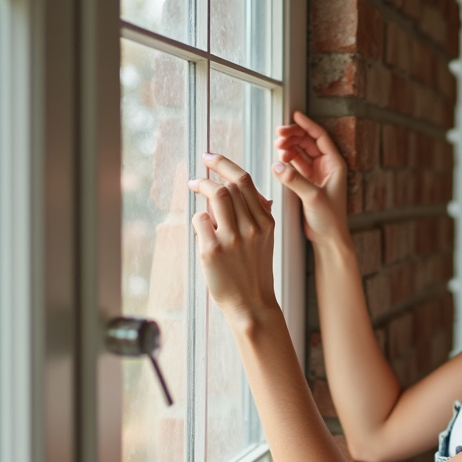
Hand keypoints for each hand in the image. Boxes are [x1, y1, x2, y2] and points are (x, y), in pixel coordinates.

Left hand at [189, 153, 278, 326]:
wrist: (252, 304)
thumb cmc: (256, 272)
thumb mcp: (266, 240)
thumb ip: (260, 216)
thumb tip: (254, 193)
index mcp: (265, 221)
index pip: (245, 181)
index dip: (225, 164)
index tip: (211, 157)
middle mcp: (251, 227)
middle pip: (230, 185)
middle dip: (210, 172)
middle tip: (198, 174)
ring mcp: (232, 238)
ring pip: (216, 196)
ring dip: (202, 187)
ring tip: (194, 187)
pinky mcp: (213, 250)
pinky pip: (200, 220)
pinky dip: (197, 218)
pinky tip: (200, 228)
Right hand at [272, 111, 348, 246]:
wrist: (329, 238)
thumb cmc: (329, 219)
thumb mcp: (312, 197)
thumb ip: (295, 180)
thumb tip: (277, 166)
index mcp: (335, 165)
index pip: (320, 137)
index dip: (307, 125)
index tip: (294, 115)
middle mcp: (327, 167)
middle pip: (309, 142)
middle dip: (294, 135)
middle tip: (278, 135)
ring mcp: (317, 174)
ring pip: (301, 152)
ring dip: (289, 147)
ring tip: (278, 147)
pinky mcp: (308, 183)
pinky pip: (297, 164)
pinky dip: (288, 160)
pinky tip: (280, 159)